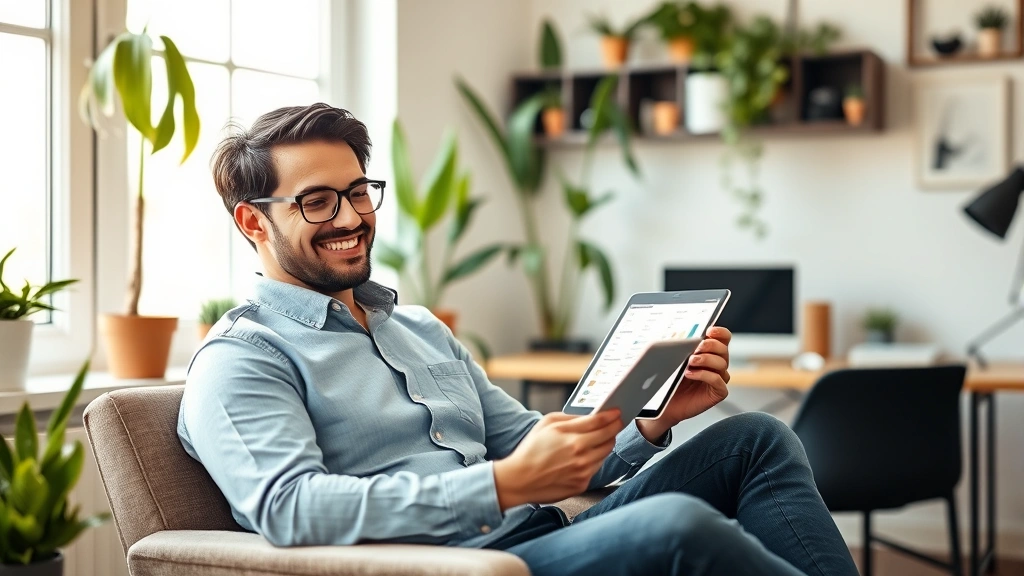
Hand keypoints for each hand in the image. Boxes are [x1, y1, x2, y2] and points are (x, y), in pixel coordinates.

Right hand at [493, 409, 622, 509]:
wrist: (520, 480)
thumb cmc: (531, 449)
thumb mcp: (546, 424)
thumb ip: (570, 417)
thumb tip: (589, 415)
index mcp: (571, 435)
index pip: (601, 422)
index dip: (612, 415)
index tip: (617, 412)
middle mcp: (580, 453)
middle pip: (609, 437)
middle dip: (615, 428)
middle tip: (616, 423)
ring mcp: (583, 470)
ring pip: (606, 453)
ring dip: (605, 443)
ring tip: (598, 439)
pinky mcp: (582, 484)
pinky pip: (596, 467)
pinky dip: (594, 460)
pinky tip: (584, 457)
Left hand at [637, 327, 731, 441]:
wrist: (663, 405)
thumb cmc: (668, 380)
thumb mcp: (673, 358)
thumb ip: (679, 344)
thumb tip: (680, 331)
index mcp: (709, 353)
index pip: (723, 338)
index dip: (720, 333)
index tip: (709, 330)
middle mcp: (716, 365)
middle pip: (723, 349)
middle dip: (710, 346)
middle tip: (695, 348)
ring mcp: (719, 379)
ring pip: (722, 364)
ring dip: (705, 360)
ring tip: (690, 362)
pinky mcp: (718, 392)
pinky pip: (719, 381)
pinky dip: (705, 375)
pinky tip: (691, 374)